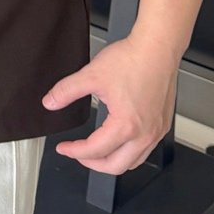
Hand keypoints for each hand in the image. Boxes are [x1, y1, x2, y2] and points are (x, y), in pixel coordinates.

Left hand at [40, 34, 178, 172]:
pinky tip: (119, 140)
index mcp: (126, 125)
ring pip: (134, 162)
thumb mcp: (91, 75)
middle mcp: (145, 134)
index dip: (74, 151)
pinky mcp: (163, 124)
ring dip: (112, 161)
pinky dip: (129, 151)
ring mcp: (157, 131)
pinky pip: (146, 149)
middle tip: (78, 154)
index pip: (95, 151)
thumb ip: (67, 91)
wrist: (157, 47)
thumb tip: (50, 102)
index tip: (64, 148)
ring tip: (97, 151)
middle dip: (92, 164)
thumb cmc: (132, 59)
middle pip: (116, 166)